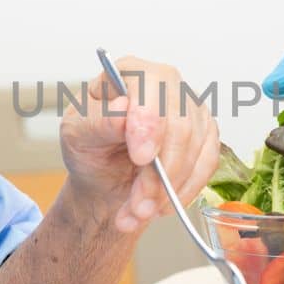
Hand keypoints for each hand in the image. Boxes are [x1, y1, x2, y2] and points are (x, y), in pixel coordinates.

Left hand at [61, 57, 219, 233]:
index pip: (150, 86)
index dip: (148, 122)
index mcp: (130, 72)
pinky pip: (206, 165)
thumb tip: (122, 112)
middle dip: (159, 173)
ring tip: (138, 212)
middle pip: (178, 124)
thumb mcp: (77, 135)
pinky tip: (160, 206)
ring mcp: (191, 109)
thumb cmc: (91, 148)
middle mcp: (165, 84)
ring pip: (194, 150)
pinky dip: (184, 192)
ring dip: (168, 190)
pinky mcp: (206, 136)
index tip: (140, 157)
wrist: (105, 178)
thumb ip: (97, 122)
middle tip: (138, 204)